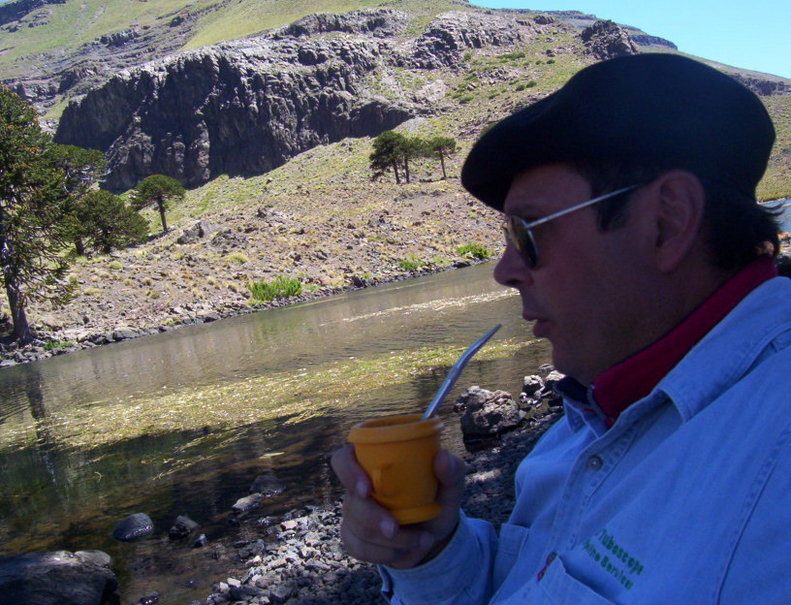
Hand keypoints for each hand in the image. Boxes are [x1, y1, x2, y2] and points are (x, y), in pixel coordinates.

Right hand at [331, 445, 464, 568]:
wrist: (435, 535)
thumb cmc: (438, 499)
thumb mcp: (451, 485)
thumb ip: (452, 469)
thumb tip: (441, 457)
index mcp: (374, 462)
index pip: (344, 459)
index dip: (348, 472)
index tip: (366, 489)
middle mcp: (358, 486)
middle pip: (351, 501)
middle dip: (373, 519)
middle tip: (395, 529)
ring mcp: (353, 512)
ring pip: (357, 528)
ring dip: (391, 541)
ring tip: (422, 540)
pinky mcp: (353, 536)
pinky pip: (358, 548)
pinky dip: (384, 554)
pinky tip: (403, 551)